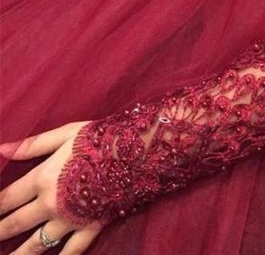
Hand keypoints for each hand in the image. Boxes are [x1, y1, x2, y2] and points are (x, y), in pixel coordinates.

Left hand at [0, 121, 102, 253]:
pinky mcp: (90, 226)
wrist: (138, 150)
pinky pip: (71, 251)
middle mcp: (50, 204)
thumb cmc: (102, 137)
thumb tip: (1, 150)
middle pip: (14, 224)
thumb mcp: (66, 133)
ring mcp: (70, 219)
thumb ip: (33, 145)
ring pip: (36, 245)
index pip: (6, 199)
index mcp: (42, 178)